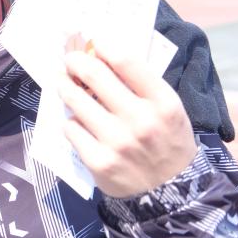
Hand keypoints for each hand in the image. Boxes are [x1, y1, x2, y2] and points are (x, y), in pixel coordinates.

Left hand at [58, 38, 196, 197]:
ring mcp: (118, 142)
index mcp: (164, 103)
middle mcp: (141, 121)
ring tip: (65, 84)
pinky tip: (80, 123)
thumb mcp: (168, 109)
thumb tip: (100, 53)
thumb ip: (140, 83)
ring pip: (74, 100)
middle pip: (94, 74)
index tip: (93, 43)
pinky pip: (71, 128)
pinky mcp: (98, 161)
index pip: (126, 60)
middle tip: (69, 59)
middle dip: (75, 61)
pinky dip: (72, 122)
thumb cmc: (166, 141)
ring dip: (66, 87)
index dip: (103, 46)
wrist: (171, 194)